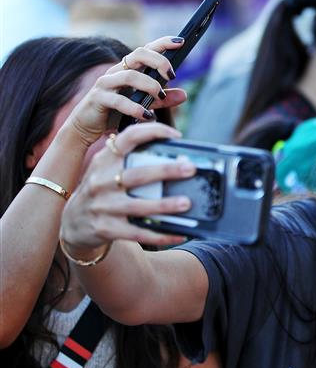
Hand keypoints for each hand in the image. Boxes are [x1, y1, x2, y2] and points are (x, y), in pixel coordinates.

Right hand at [60, 122, 195, 250]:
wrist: (73, 222)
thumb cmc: (102, 190)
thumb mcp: (108, 170)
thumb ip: (133, 161)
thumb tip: (180, 160)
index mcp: (105, 160)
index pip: (128, 138)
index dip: (152, 132)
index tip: (176, 135)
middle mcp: (102, 181)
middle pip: (138, 174)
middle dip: (166, 170)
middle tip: (190, 168)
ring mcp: (103, 206)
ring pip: (138, 206)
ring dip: (164, 205)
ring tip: (186, 202)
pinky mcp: (107, 228)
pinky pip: (138, 232)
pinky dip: (161, 234)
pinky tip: (180, 234)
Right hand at [66, 36, 187, 147]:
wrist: (86, 127)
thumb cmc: (115, 112)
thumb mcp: (143, 105)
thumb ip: (162, 100)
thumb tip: (184, 95)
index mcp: (128, 69)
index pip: (146, 49)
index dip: (163, 43)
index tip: (182, 42)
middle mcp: (117, 71)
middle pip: (138, 54)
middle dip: (159, 61)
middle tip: (172, 75)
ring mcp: (106, 83)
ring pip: (130, 75)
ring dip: (150, 85)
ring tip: (161, 97)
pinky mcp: (98, 98)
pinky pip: (118, 100)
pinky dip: (135, 108)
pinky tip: (147, 116)